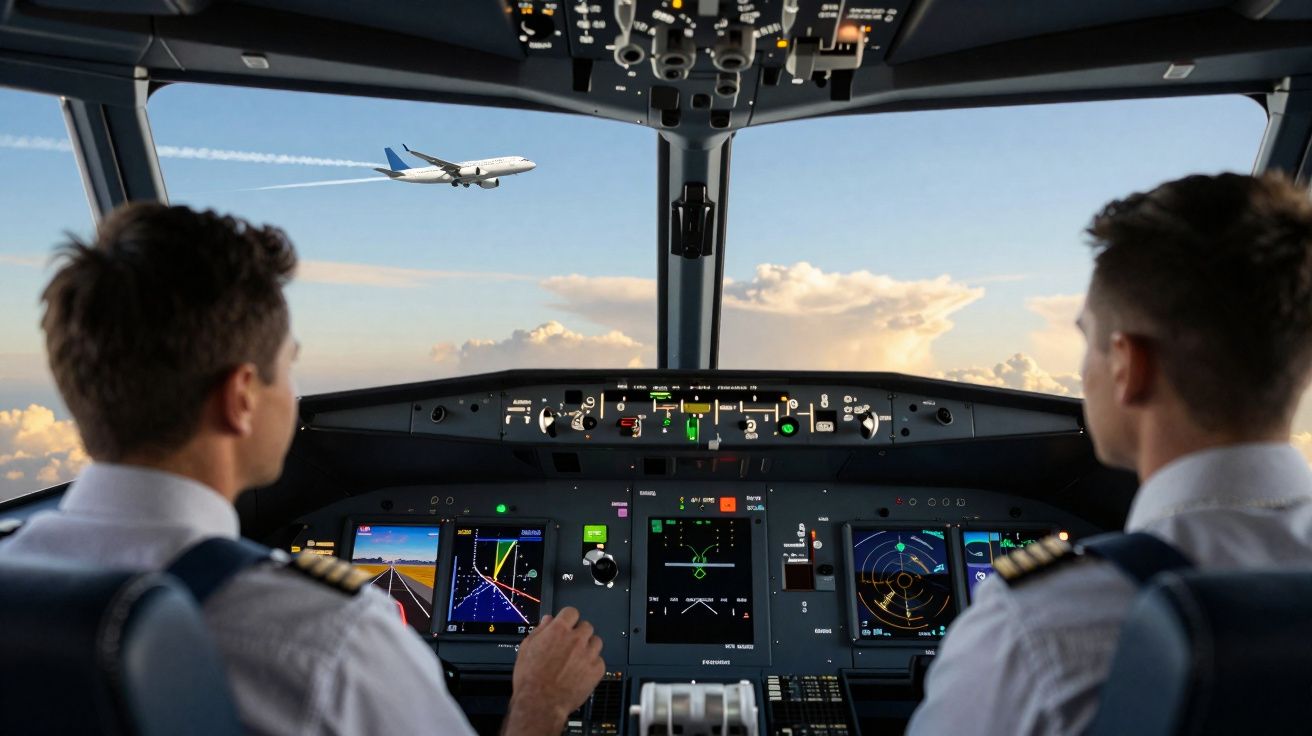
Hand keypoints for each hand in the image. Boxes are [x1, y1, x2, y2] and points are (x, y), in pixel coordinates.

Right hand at [501, 607, 604, 735]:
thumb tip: (547, 620)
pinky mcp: (596, 670)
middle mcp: (576, 639)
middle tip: (572, 645)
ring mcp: (588, 654)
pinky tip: (582, 671)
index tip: (567, 624)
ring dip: (588, 647)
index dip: (568, 619)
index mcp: (558, 630)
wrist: (540, 703)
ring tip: (578, 658)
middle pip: (586, 626)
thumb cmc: (530, 679)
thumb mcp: (527, 648)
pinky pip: (600, 661)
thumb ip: (540, 630)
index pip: (571, 612)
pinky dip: (593, 665)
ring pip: (596, 642)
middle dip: (579, 633)